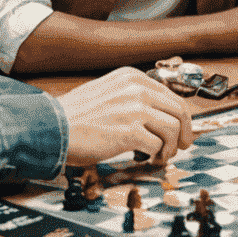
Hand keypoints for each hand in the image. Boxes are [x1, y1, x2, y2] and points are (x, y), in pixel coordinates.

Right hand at [57, 67, 192, 166]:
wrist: (52, 127)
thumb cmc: (75, 116)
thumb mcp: (108, 92)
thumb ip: (132, 97)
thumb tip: (157, 114)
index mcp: (132, 77)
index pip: (171, 95)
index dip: (182, 116)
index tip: (182, 130)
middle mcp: (136, 89)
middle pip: (179, 110)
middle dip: (185, 132)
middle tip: (182, 146)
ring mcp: (134, 109)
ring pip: (173, 129)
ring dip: (170, 147)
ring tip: (160, 156)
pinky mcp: (129, 131)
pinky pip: (156, 146)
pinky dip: (155, 156)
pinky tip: (146, 159)